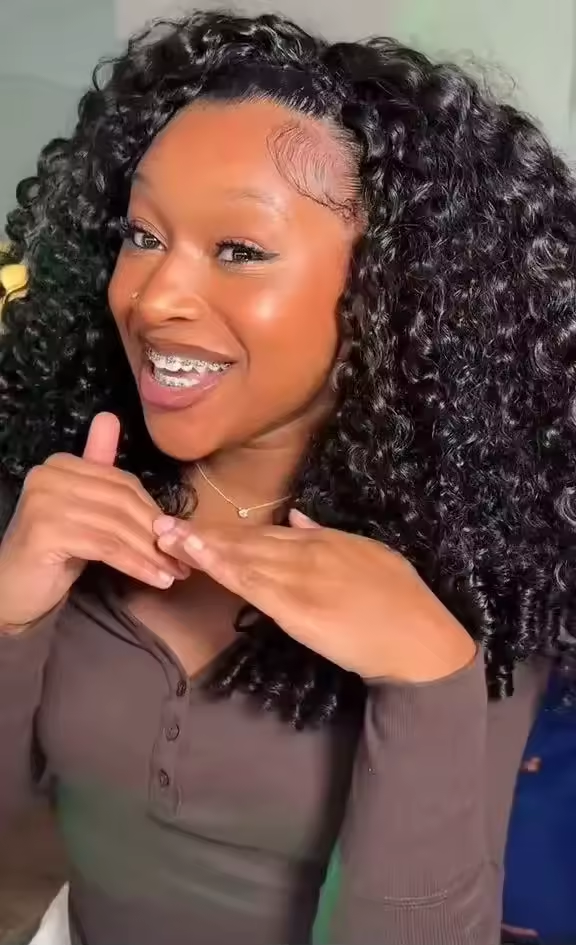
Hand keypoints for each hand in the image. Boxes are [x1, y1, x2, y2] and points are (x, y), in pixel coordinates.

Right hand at [0, 413, 186, 629]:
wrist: (14, 591)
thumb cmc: (53, 553)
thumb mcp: (83, 510)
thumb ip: (99, 471)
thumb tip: (110, 417)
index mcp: (60, 465)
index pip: (122, 482)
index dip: (153, 510)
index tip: (178, 537)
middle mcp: (48, 476)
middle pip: (121, 502)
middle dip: (156, 533)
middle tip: (184, 560)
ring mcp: (44, 502)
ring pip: (117, 526)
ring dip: (151, 553)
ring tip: (173, 573)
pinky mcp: (46, 531)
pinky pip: (106, 546)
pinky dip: (135, 564)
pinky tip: (154, 579)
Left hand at [154, 510, 475, 682]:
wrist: (418, 637)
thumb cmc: (401, 604)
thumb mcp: (370, 556)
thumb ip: (330, 537)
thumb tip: (299, 517)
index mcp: (325, 541)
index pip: (266, 534)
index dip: (227, 531)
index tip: (194, 525)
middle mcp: (307, 550)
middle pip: (246, 539)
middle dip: (201, 533)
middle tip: (159, 523)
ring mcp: (299, 575)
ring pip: (241, 556)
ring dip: (200, 546)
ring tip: (164, 535)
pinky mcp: (295, 605)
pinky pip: (250, 584)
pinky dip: (220, 568)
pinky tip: (195, 558)